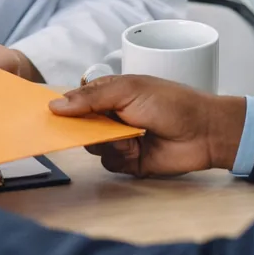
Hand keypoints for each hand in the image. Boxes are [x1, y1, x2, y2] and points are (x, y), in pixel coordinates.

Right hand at [49, 75, 246, 176]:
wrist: (204, 132)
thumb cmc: (171, 102)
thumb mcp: (128, 91)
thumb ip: (91, 98)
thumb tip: (55, 105)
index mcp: (110, 94)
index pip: (77, 101)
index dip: (64, 107)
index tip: (49, 114)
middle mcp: (112, 117)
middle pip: (80, 126)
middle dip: (85, 128)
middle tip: (98, 127)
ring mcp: (120, 139)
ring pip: (93, 147)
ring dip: (108, 142)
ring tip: (131, 137)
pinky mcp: (129, 161)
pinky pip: (109, 163)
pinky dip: (120, 157)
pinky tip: (137, 149)